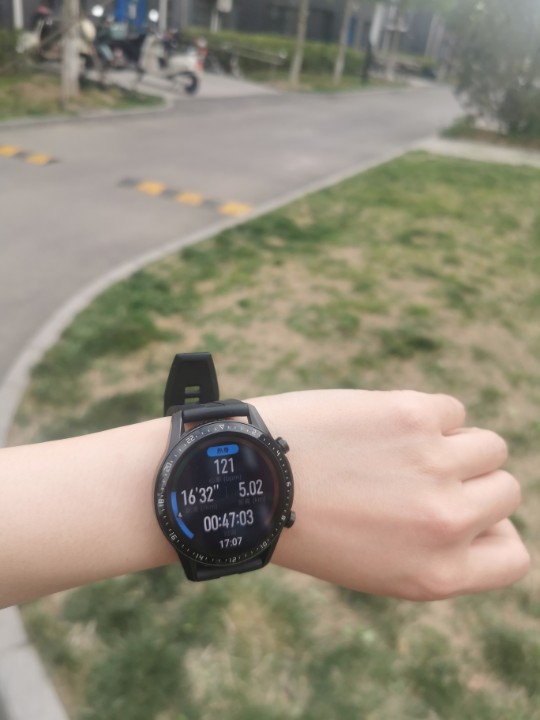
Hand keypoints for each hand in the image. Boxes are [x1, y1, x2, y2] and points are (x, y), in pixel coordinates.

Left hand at [255, 390, 529, 600]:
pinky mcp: (415, 416)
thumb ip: (436, 549)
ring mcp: (435, 466)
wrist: (252, 477)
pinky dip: (426, 414)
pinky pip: (452, 409)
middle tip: (419, 475)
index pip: (514, 556)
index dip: (493, 530)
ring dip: (455, 443)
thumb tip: (484, 510)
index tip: (466, 514)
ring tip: (403, 447)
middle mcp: (445, 523)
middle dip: (471, 481)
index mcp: (437, 574)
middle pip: (505, 490)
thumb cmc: (308, 522)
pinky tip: (383, 425)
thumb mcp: (376, 565)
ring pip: (489, 446)